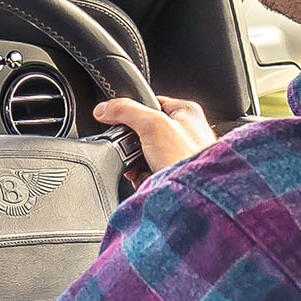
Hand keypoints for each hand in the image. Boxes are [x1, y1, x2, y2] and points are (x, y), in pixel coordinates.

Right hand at [93, 95, 215, 171]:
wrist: (197, 196)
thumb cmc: (190, 159)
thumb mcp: (152, 125)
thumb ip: (126, 111)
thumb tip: (103, 108)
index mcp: (185, 111)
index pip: (149, 103)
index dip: (132, 113)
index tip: (119, 123)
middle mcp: (185, 131)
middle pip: (144, 131)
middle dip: (132, 145)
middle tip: (134, 151)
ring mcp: (180, 154)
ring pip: (145, 154)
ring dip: (137, 164)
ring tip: (143, 168)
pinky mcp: (175, 174)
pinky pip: (150, 172)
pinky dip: (144, 178)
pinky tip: (148, 180)